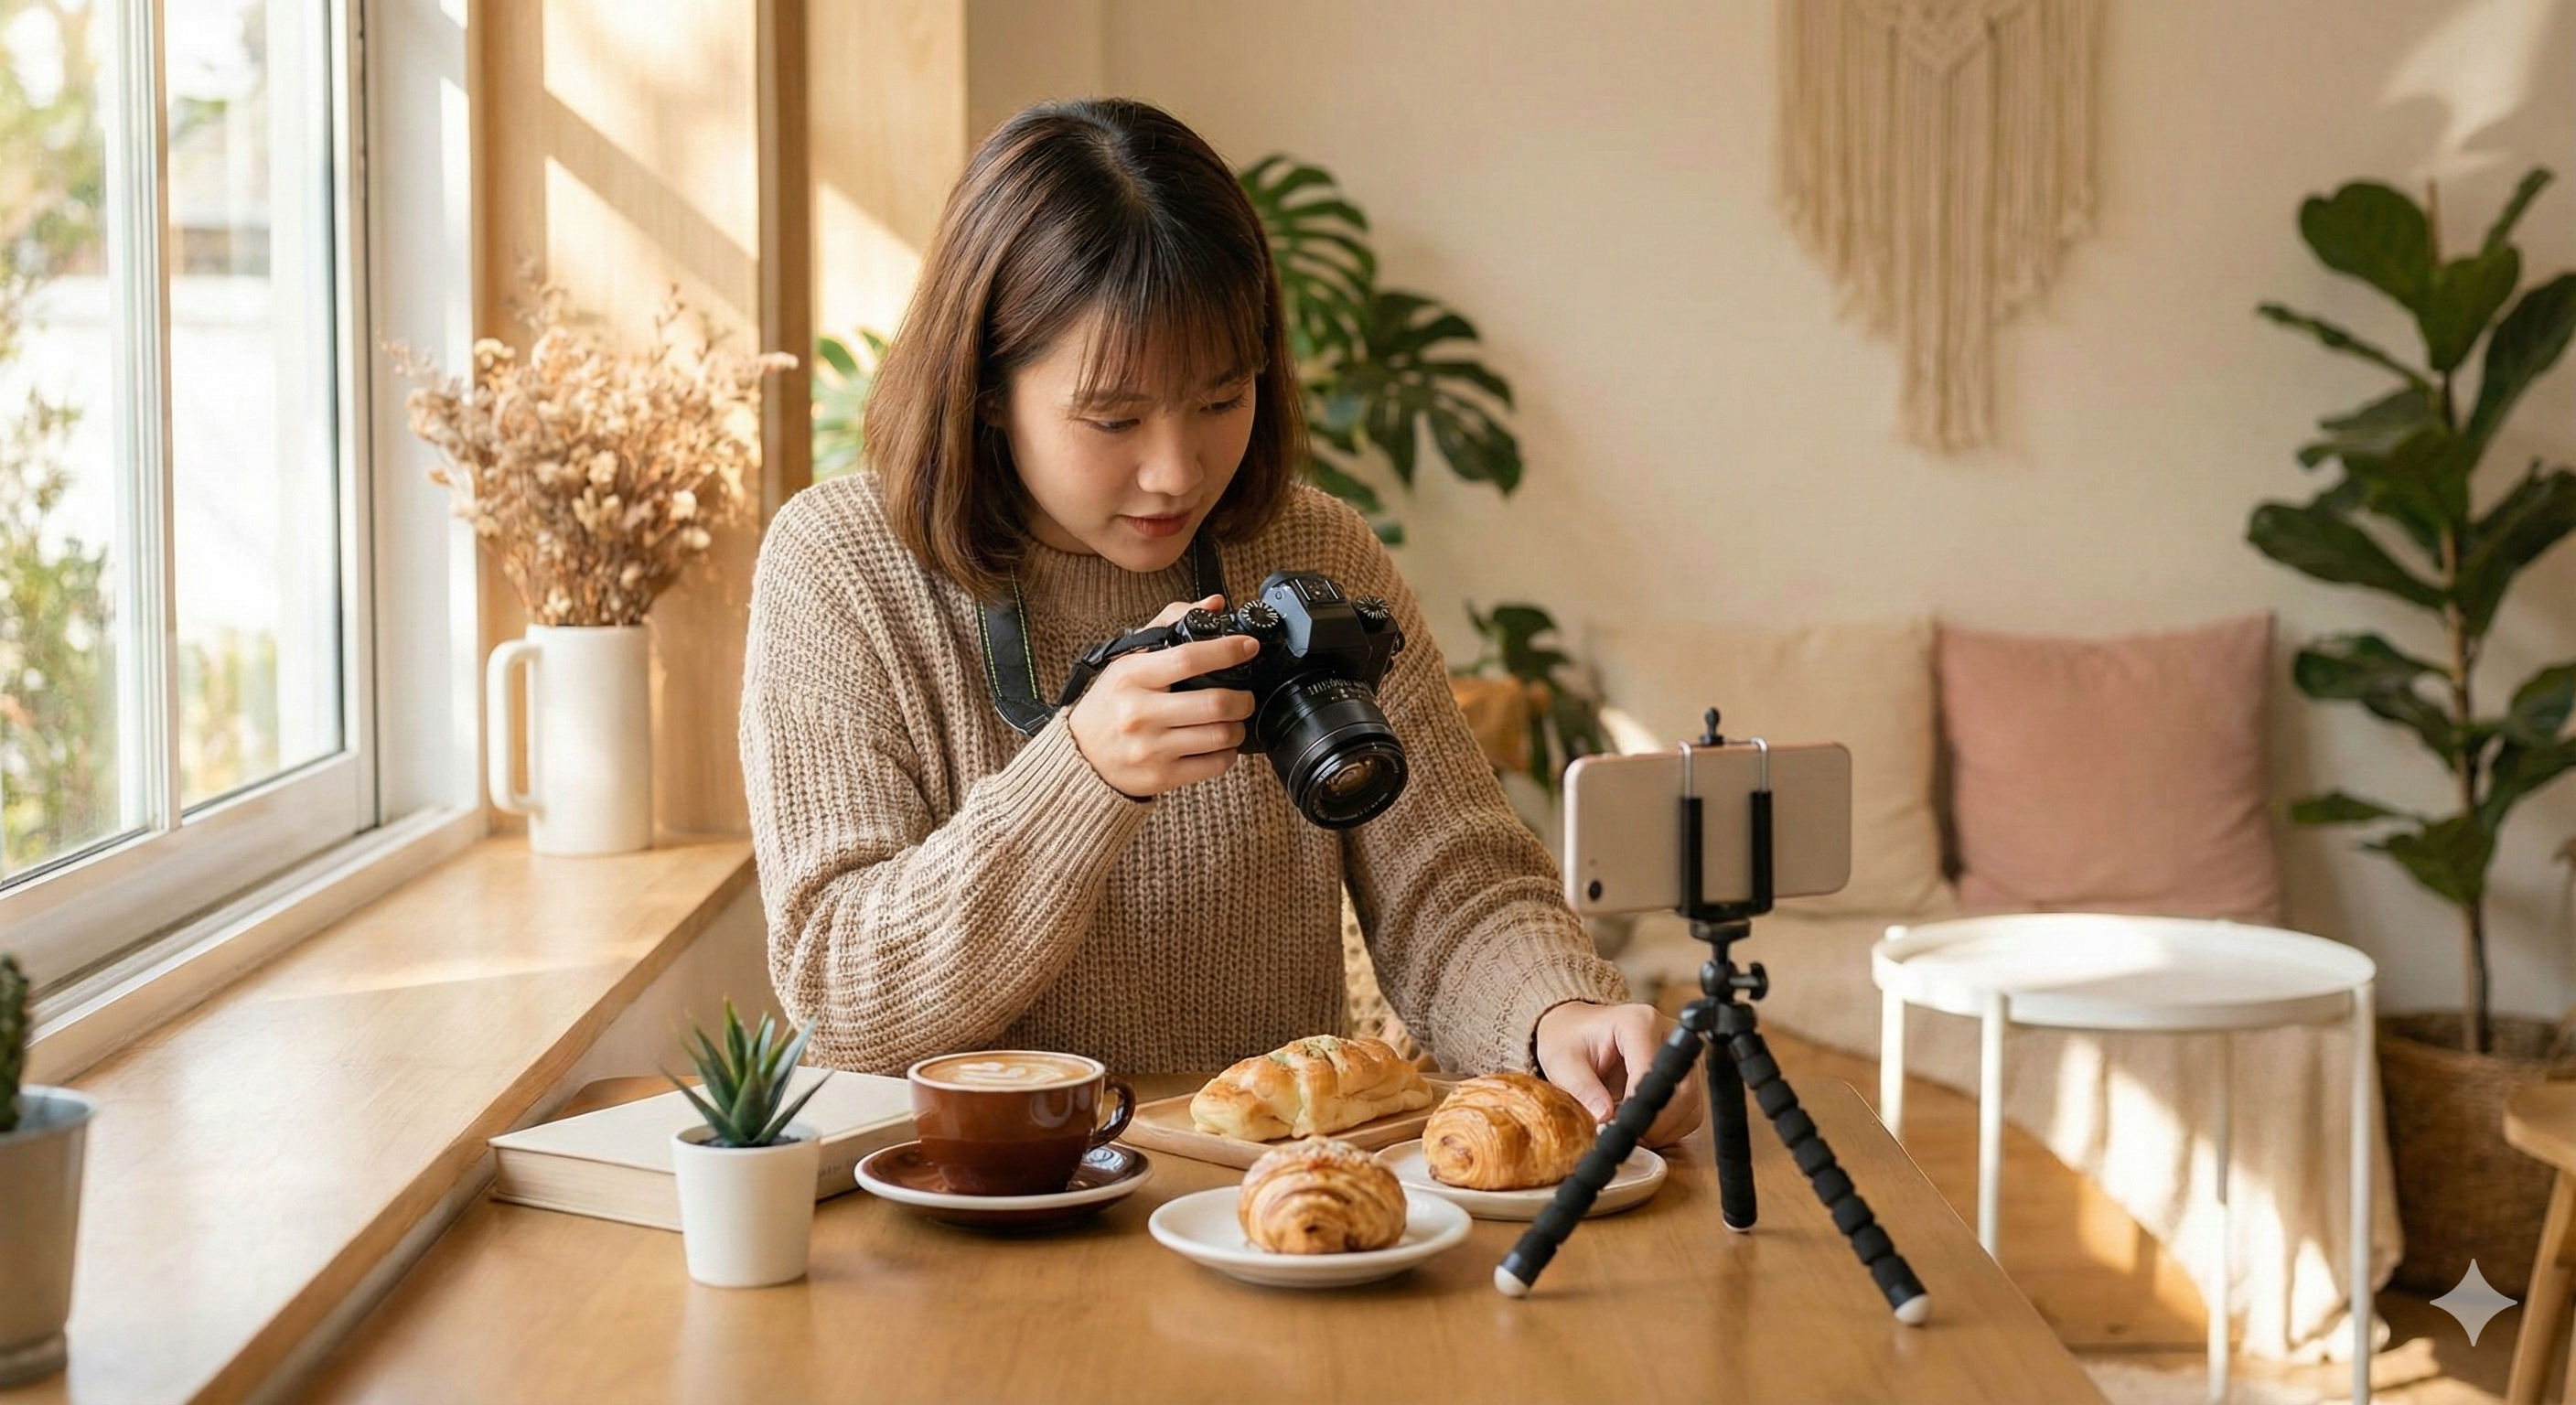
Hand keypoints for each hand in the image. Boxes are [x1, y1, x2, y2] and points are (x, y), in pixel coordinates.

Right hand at [1066, 596, 1259, 798]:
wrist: (1081, 756)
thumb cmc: (1111, 703)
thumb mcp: (1129, 660)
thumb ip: (1170, 624)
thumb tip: (1214, 605)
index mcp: (1131, 676)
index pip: (1189, 658)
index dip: (1227, 651)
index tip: (1248, 647)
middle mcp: (1140, 713)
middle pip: (1215, 703)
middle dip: (1243, 698)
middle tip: (1244, 695)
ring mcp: (1150, 748)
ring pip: (1220, 735)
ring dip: (1238, 726)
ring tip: (1232, 720)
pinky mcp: (1161, 777)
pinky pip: (1214, 765)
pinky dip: (1228, 753)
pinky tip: (1220, 744)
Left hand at [1533, 1000, 1705, 1148]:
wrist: (1576, 1032)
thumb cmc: (1569, 1042)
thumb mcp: (1564, 1064)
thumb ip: (1584, 1090)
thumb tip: (1606, 1119)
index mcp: (1640, 1023)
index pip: (1652, 1071)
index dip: (1638, 1106)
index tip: (1619, 1127)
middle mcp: (1669, 1034)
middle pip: (1683, 1089)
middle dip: (1656, 1122)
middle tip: (1627, 1137)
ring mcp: (1681, 1054)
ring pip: (1691, 1104)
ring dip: (1664, 1128)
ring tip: (1632, 1133)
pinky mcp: (1685, 1074)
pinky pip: (1690, 1110)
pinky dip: (1669, 1128)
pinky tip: (1644, 1128)